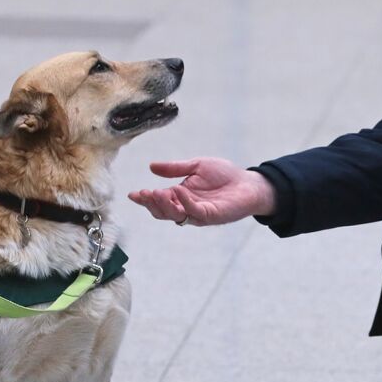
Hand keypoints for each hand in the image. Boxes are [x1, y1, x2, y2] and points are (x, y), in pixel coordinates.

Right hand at [127, 158, 276, 226]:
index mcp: (180, 196)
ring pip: (174, 216)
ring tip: (156, 192)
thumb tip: (151, 167)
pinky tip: (179, 190)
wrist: (249, 182)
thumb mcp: (197, 166)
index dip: (144, 199)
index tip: (132, 194)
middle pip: (162, 212)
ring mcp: (198, 213)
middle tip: (143, 193)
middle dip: (150, 204)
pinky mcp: (211, 215)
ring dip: (163, 206)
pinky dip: (184, 202)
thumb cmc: (225, 175)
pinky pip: (194, 211)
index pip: (158, 200)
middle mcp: (186, 207)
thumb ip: (175, 168)